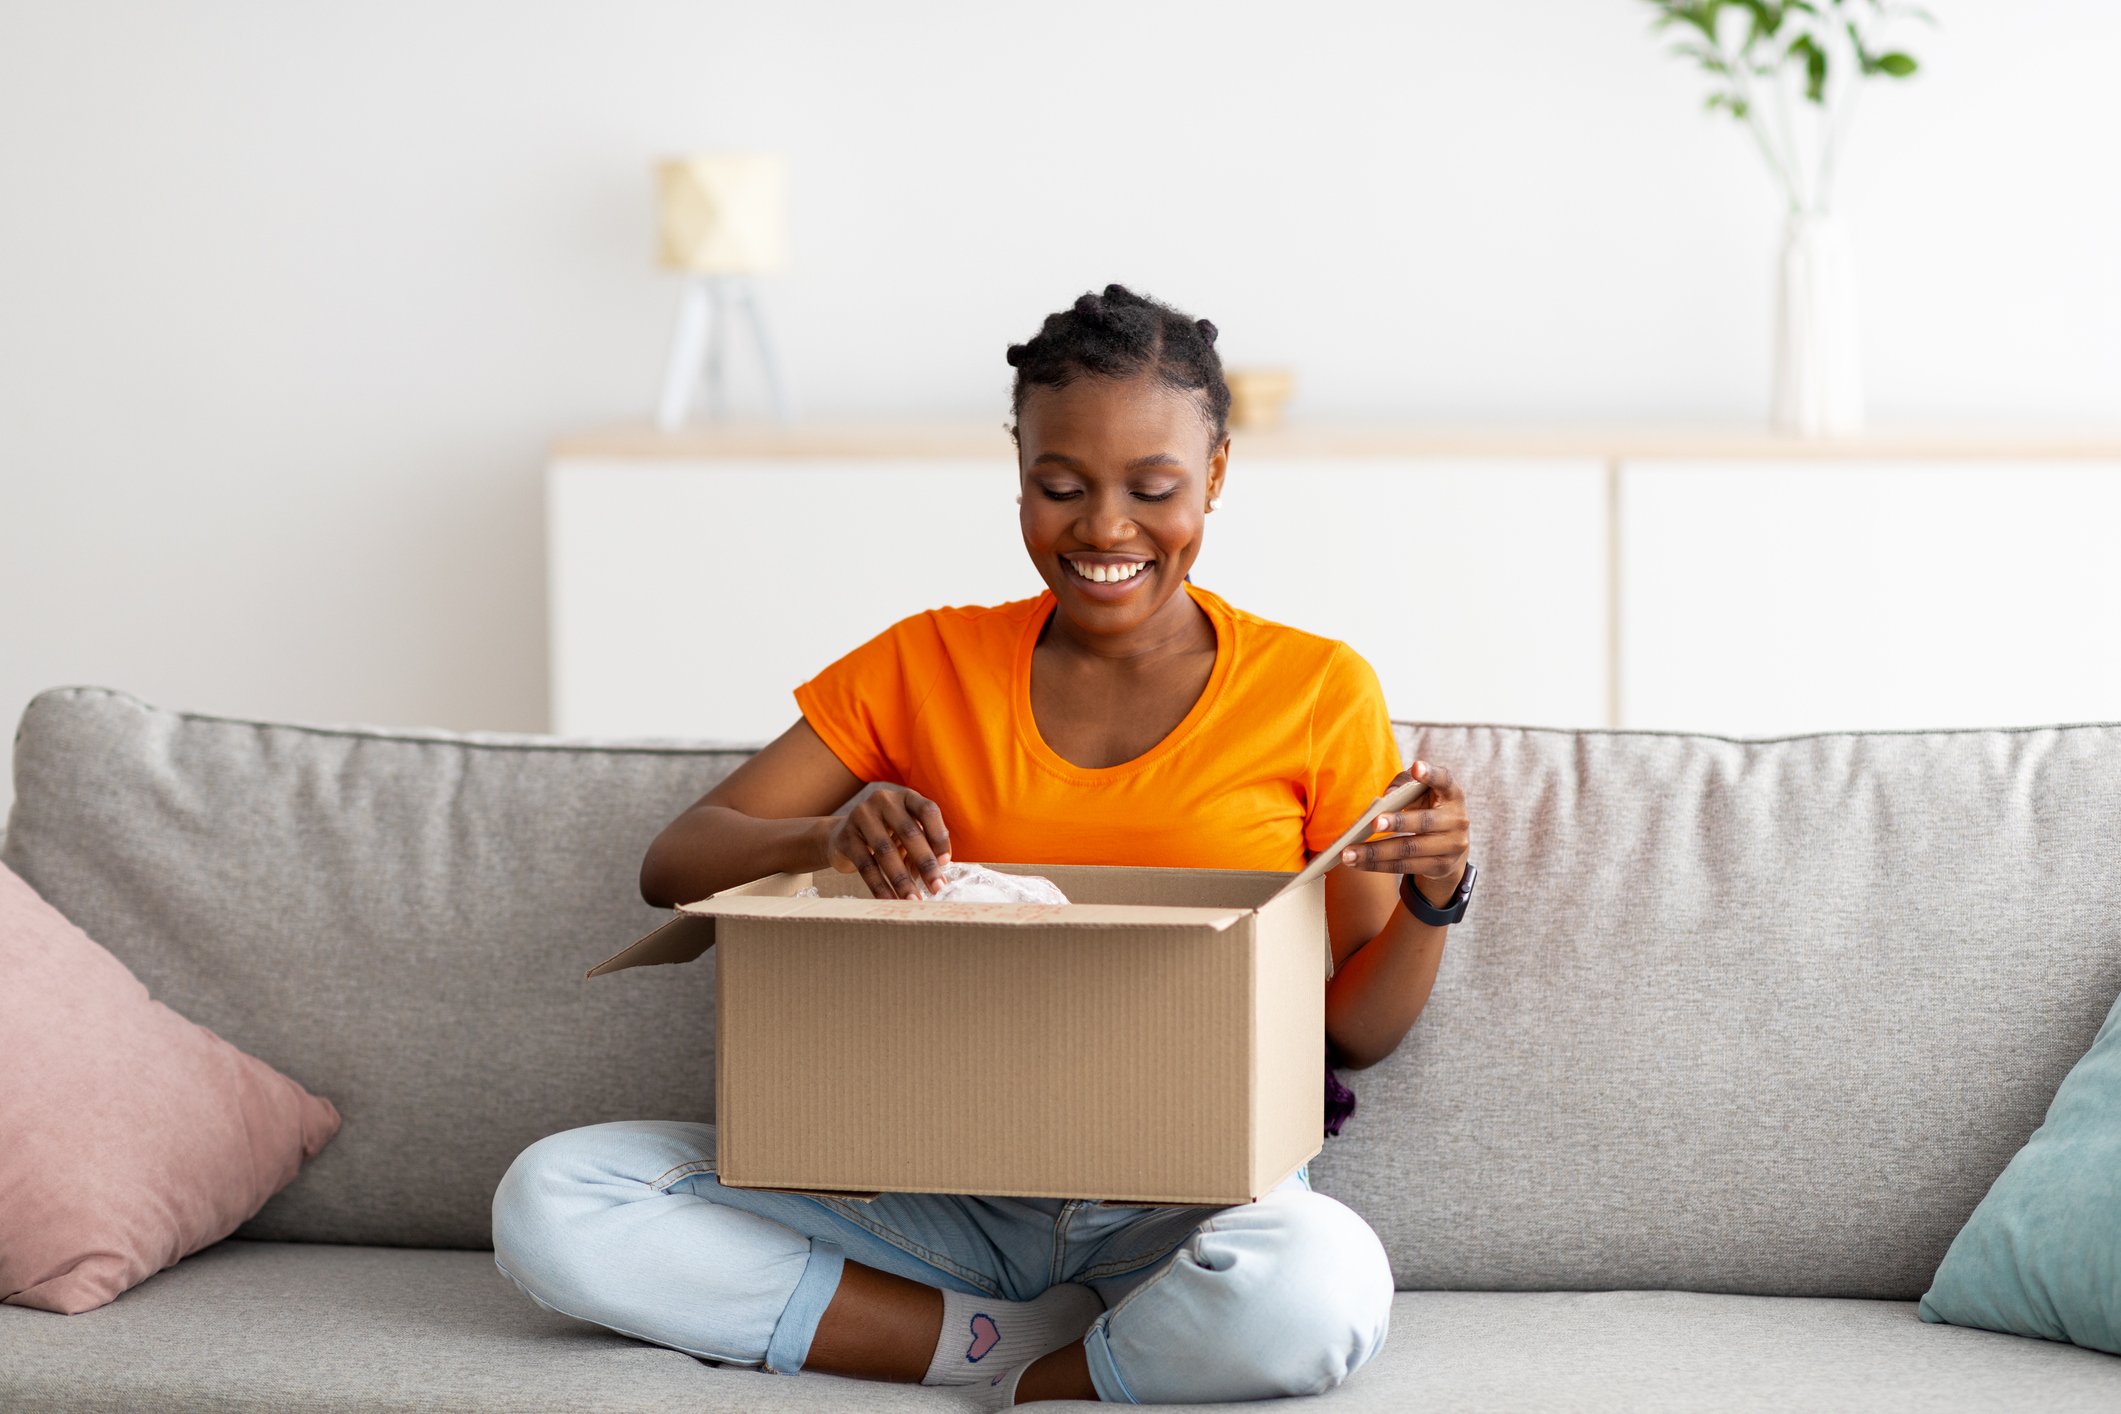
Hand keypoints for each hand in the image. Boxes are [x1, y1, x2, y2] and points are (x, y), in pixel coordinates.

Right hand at [824, 787, 953, 899]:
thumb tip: (936, 875)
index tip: (945, 863)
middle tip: (936, 888)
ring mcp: (861, 815)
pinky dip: (879, 885)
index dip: (939, 836)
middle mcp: (884, 800)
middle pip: (908, 831)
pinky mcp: (846, 836)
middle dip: (925, 863)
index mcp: (905, 797)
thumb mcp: (906, 835)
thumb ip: (924, 847)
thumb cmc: (886, 836)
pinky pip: (865, 864)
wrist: (841, 835)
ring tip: (913, 900)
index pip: (928, 810)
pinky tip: (889, 899)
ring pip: (886, 850)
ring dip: (902, 879)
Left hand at [1340, 760, 1470, 907]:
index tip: (1416, 767)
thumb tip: (1384, 798)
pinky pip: (1404, 866)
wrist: (1453, 844)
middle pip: (1423, 822)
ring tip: (1348, 853)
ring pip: (1408, 850)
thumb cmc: (1428, 807)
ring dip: (1375, 852)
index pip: (1444, 780)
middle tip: (1373, 823)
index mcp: (1452, 794)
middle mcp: (1457, 820)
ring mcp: (1451, 846)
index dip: (1431, 774)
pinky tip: (1357, 863)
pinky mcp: (1440, 867)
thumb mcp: (1422, 792)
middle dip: (1397, 823)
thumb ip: (1404, 784)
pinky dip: (1377, 865)